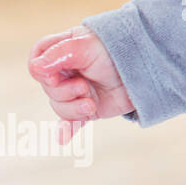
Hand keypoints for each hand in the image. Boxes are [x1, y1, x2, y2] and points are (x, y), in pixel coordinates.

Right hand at [27, 25, 132, 142]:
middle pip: (48, 88)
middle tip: (84, 87)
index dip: (42, 71)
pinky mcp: (90, 107)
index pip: (38, 60)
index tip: (55, 75)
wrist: (149, 65)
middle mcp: (68, 71)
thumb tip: (36, 68)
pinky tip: (63, 138)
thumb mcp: (87, 46)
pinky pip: (73, 121)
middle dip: (63, 92)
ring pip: (59, 106)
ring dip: (73, 109)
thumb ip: (59, 54)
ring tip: (91, 104)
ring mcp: (79, 90)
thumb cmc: (119, 48)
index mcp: (64, 50)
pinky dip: (68, 129)